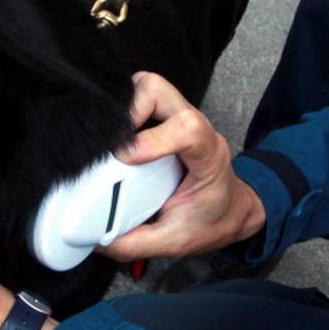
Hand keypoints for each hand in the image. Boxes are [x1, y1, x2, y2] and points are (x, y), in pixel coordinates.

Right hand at [99, 73, 265, 261]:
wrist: (231, 209)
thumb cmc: (211, 219)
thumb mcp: (176, 241)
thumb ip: (137, 243)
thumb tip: (97, 240)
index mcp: (207, 156)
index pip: (188, 129)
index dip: (152, 139)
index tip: (124, 158)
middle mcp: (195, 126)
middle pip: (160, 91)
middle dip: (129, 108)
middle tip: (112, 142)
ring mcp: (179, 116)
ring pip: (148, 86)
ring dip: (124, 106)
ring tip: (110, 139)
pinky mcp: (164, 117)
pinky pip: (140, 97)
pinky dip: (122, 110)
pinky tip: (113, 137)